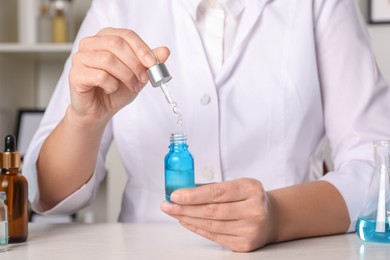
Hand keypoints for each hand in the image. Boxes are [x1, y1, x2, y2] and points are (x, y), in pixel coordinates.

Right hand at [69, 27, 169, 126]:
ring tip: (131, 86)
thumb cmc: (116, 89)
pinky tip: (112, 89)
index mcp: (106, 38)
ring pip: (108, 59)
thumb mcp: (138, 74)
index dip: (142, 48)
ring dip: (126, 76)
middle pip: (116, 44)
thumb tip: (165, 51)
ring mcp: (80, 58)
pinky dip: (111, 85)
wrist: (100, 110)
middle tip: (143, 78)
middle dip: (135, 63)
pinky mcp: (76, 74)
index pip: (126, 35)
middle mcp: (91, 44)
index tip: (153, 63)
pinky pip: (99, 75)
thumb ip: (150, 62)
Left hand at [160, 178, 275, 251]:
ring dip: (187, 218)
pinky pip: (213, 236)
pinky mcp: (244, 245)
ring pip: (210, 225)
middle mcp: (254, 210)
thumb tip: (183, 191)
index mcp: (251, 189)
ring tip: (173, 212)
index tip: (175, 195)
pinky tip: (186, 221)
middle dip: (185, 208)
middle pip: (212, 210)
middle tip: (167, 204)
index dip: (193, 195)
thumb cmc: (249, 198)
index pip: (217, 192)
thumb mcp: (238, 185)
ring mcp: (250, 230)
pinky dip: (196, 228)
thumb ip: (214, 188)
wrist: (271, 218)